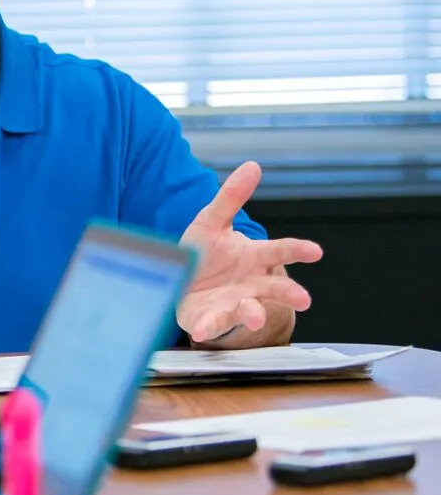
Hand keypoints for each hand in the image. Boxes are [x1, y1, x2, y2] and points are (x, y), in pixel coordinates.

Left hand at [177, 162, 323, 342]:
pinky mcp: (211, 319)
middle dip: (289, 293)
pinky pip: (212, 324)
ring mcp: (233, 303)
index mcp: (254, 258)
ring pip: (250, 310)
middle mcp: (250, 284)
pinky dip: (208, 327)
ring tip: (256, 317)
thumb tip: (254, 165)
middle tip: (303, 299)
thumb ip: (231, 197)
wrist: (179, 282)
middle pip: (275, 289)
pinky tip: (202, 329)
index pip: (280, 252)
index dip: (298, 250)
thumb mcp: (212, 222)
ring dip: (254, 314)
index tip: (315, 251)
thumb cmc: (204, 253)